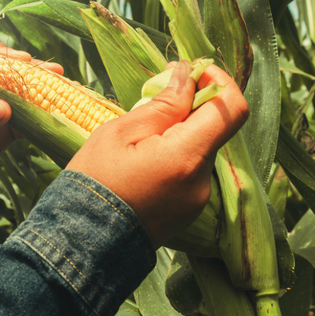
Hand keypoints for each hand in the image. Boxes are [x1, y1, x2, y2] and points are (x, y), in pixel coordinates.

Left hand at [0, 35, 63, 190]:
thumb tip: (4, 108)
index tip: (20, 61)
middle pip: (5, 70)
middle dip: (30, 69)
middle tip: (53, 71)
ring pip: (20, 93)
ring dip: (42, 89)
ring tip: (66, 86)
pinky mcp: (4, 129)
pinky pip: (26, 119)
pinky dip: (42, 116)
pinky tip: (60, 111)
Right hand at [66, 61, 248, 247]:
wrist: (83, 243)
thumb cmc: (94, 182)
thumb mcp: (120, 133)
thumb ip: (162, 104)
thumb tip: (187, 76)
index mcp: (187, 157)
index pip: (231, 107)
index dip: (218, 80)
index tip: (192, 72)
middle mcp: (202, 180)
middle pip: (213, 127)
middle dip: (190, 106)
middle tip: (153, 97)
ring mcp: (197, 200)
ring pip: (199, 149)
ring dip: (178, 133)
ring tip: (138, 137)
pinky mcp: (187, 212)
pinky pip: (189, 172)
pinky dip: (174, 157)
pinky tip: (141, 162)